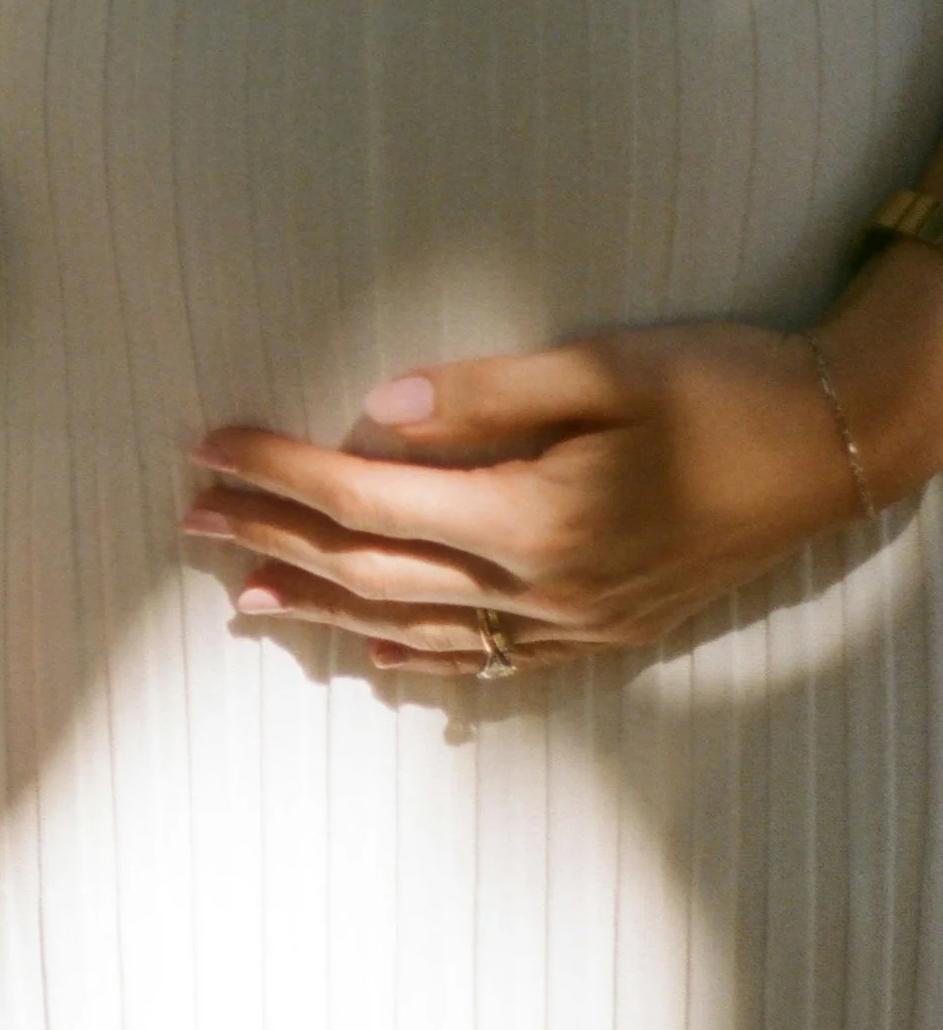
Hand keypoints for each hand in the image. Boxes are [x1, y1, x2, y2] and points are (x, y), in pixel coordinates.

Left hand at [180, 320, 884, 678]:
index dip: (278, 474)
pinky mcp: (606, 633)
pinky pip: (491, 664)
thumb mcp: (605, 365)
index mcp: (532, 518)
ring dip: (324, 611)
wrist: (839, 446)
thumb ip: (487, 392)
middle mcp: (543, 590)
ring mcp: (575, 625)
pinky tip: (375, 657)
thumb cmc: (725, 387)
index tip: (206, 446)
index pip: (367, 498)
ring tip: (244, 599)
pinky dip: (420, 659)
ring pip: (419, 628)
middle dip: (274, 544)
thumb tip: (379, 409)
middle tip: (190, 522)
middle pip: (374, 571)